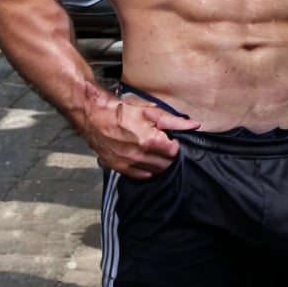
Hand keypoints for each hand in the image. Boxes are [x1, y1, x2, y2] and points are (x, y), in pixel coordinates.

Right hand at [82, 81, 200, 178]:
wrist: (94, 114)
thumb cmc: (121, 110)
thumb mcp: (150, 111)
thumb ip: (174, 121)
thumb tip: (194, 125)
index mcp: (149, 140)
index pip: (174, 152)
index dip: (175, 145)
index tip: (172, 140)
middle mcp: (139, 155)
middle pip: (165, 164)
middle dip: (169, 155)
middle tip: (165, 146)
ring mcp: (128, 163)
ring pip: (154, 172)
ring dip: (159, 163)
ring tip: (155, 152)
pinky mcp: (118, 167)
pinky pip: (139, 176)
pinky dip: (146, 171)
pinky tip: (146, 160)